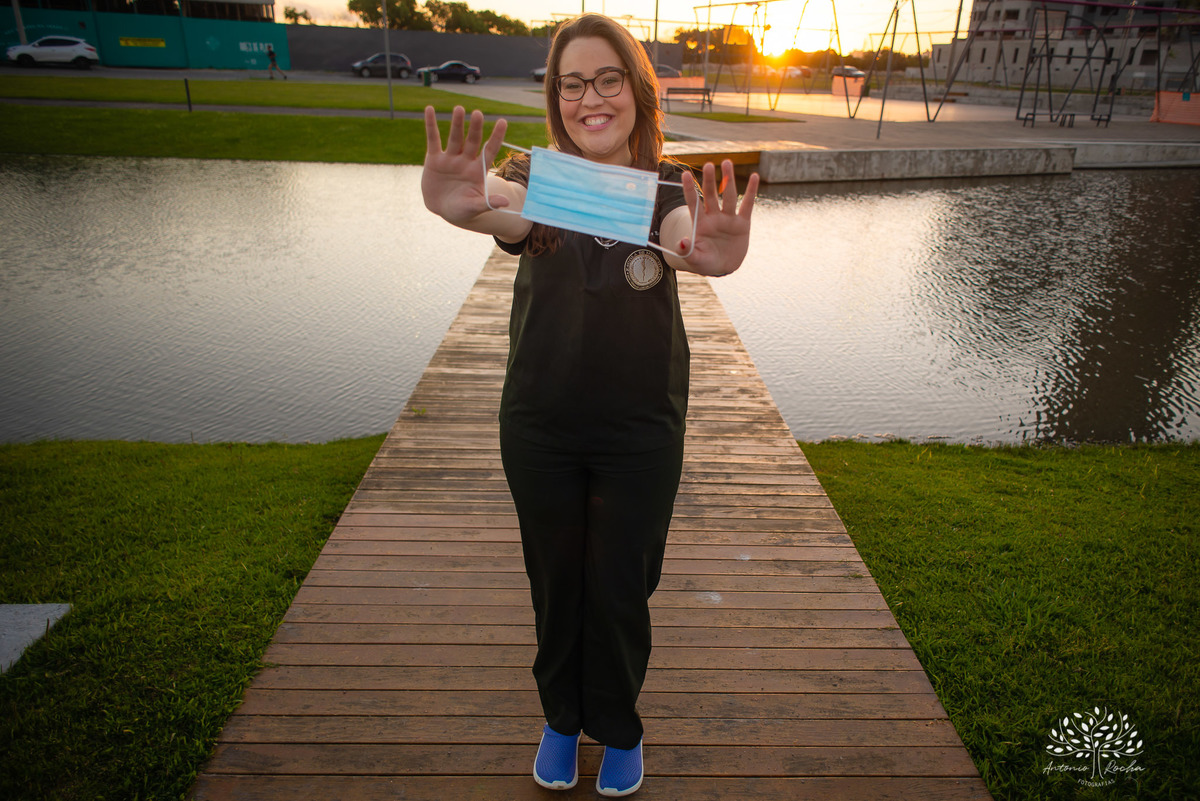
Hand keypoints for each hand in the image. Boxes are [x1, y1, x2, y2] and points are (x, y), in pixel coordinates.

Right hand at [421, 105, 508, 226]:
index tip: (503, 122)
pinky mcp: (434, 159)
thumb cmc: (462, 210)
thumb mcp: (475, 208)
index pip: (489, 151)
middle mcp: (466, 160)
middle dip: (475, 128)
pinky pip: (433, 139)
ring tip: (459, 109)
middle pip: (472, 141)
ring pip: (455, 138)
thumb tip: (506, 202)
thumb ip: (488, 203)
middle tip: (478, 114)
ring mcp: (450, 158)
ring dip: (457, 124)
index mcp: (478, 170)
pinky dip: (431, 125)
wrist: (442, 209)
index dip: (496, 137)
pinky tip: (429, 110)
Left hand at [677, 160, 758, 276]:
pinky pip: (747, 205)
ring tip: (727, 162)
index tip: (684, 174)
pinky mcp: (742, 223)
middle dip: (710, 181)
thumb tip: (682, 241)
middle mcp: (714, 217)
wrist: (723, 268)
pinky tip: (754, 177)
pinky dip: (751, 191)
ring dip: (728, 179)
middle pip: (711, 195)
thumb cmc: (705, 263)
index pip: (693, 203)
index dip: (689, 189)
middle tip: (709, 164)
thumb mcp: (695, 260)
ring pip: (729, 196)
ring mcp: (728, 219)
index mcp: (700, 224)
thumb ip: (687, 251)